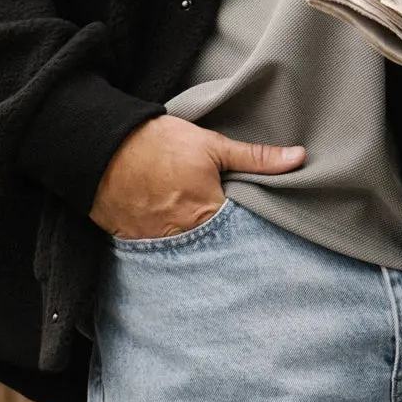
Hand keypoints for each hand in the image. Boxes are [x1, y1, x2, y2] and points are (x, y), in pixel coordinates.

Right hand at [90, 113, 305, 239]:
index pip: (242, 236)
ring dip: (198, 255)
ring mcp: (156, 243)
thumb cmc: (159, 143)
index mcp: (208, 212)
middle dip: (226, 251)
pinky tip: (177, 249)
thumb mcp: (212, 145)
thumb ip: (256, 157)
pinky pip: (159, 258)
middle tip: (236, 251)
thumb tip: (299, 157)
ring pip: (188, 258)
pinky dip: (170, 255)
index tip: (262, 238)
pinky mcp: (134, 244)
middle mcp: (183, 234)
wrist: (102, 147)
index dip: (251, 235)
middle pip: (215, 251)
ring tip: (207, 251)